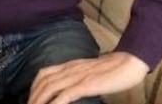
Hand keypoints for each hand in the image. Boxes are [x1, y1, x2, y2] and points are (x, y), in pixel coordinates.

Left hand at [28, 52, 148, 103]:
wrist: (130, 61)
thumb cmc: (113, 69)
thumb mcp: (89, 71)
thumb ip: (77, 77)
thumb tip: (69, 89)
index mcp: (69, 65)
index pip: (44, 73)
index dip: (34, 86)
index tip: (30, 98)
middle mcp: (70, 69)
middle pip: (43, 82)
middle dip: (33, 96)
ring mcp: (77, 76)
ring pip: (50, 88)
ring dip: (40, 100)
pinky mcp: (87, 84)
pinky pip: (66, 94)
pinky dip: (56, 102)